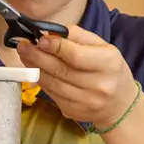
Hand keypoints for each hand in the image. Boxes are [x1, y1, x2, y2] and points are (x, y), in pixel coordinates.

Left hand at [16, 24, 139, 129]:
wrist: (119, 105)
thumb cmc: (109, 70)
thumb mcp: (103, 47)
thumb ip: (78, 36)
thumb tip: (52, 32)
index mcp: (108, 64)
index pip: (76, 56)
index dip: (55, 46)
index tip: (40, 39)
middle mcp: (98, 85)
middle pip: (60, 70)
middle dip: (38, 56)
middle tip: (24, 45)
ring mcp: (85, 102)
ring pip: (52, 83)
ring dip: (34, 68)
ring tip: (25, 55)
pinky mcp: (73, 111)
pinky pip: (51, 94)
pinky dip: (40, 80)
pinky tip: (34, 70)